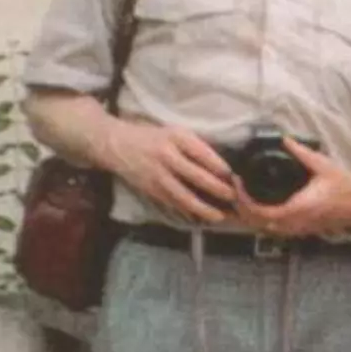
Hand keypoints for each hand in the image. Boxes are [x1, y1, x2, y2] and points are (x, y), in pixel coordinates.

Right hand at [102, 119, 234, 223]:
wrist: (116, 144)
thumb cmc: (153, 137)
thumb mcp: (176, 133)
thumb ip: (196, 146)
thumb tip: (222, 167)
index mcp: (176, 138)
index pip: (203, 153)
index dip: (220, 166)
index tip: (234, 176)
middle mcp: (166, 156)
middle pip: (195, 175)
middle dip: (217, 188)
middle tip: (234, 197)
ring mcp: (156, 175)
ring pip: (182, 195)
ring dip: (202, 207)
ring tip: (218, 216)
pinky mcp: (149, 189)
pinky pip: (170, 203)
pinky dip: (186, 211)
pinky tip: (199, 218)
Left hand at [232, 139, 350, 239]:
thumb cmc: (343, 187)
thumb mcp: (324, 166)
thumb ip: (302, 153)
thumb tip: (284, 139)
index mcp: (296, 208)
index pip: (260, 211)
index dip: (244, 199)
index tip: (238, 182)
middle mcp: (292, 222)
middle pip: (255, 222)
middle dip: (239, 207)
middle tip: (233, 188)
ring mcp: (294, 229)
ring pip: (261, 228)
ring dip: (247, 214)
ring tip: (240, 196)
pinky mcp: (296, 230)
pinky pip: (270, 228)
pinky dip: (258, 219)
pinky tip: (255, 206)